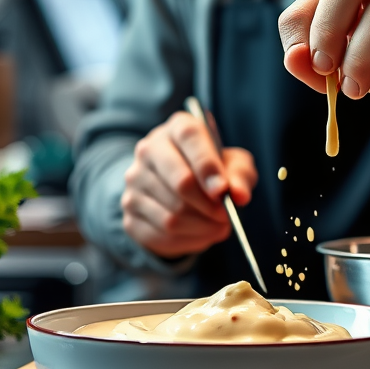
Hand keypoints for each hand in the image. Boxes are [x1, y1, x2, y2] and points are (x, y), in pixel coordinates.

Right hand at [121, 111, 257, 258]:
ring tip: (217, 226)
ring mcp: (134, 181)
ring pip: (172, 215)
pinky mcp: (129, 212)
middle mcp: (149, 149)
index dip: (208, 166)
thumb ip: (240, 176)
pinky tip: (200, 233)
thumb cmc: (212, 170)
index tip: (223, 192)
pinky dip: (187, 240)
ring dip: (202, 227)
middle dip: (209, 205)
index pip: (190, 138)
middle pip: (180, 181)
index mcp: (177, 127)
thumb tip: (239, 196)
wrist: (181, 189)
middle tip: (226, 216)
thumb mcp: (234, 165)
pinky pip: (161, 235)